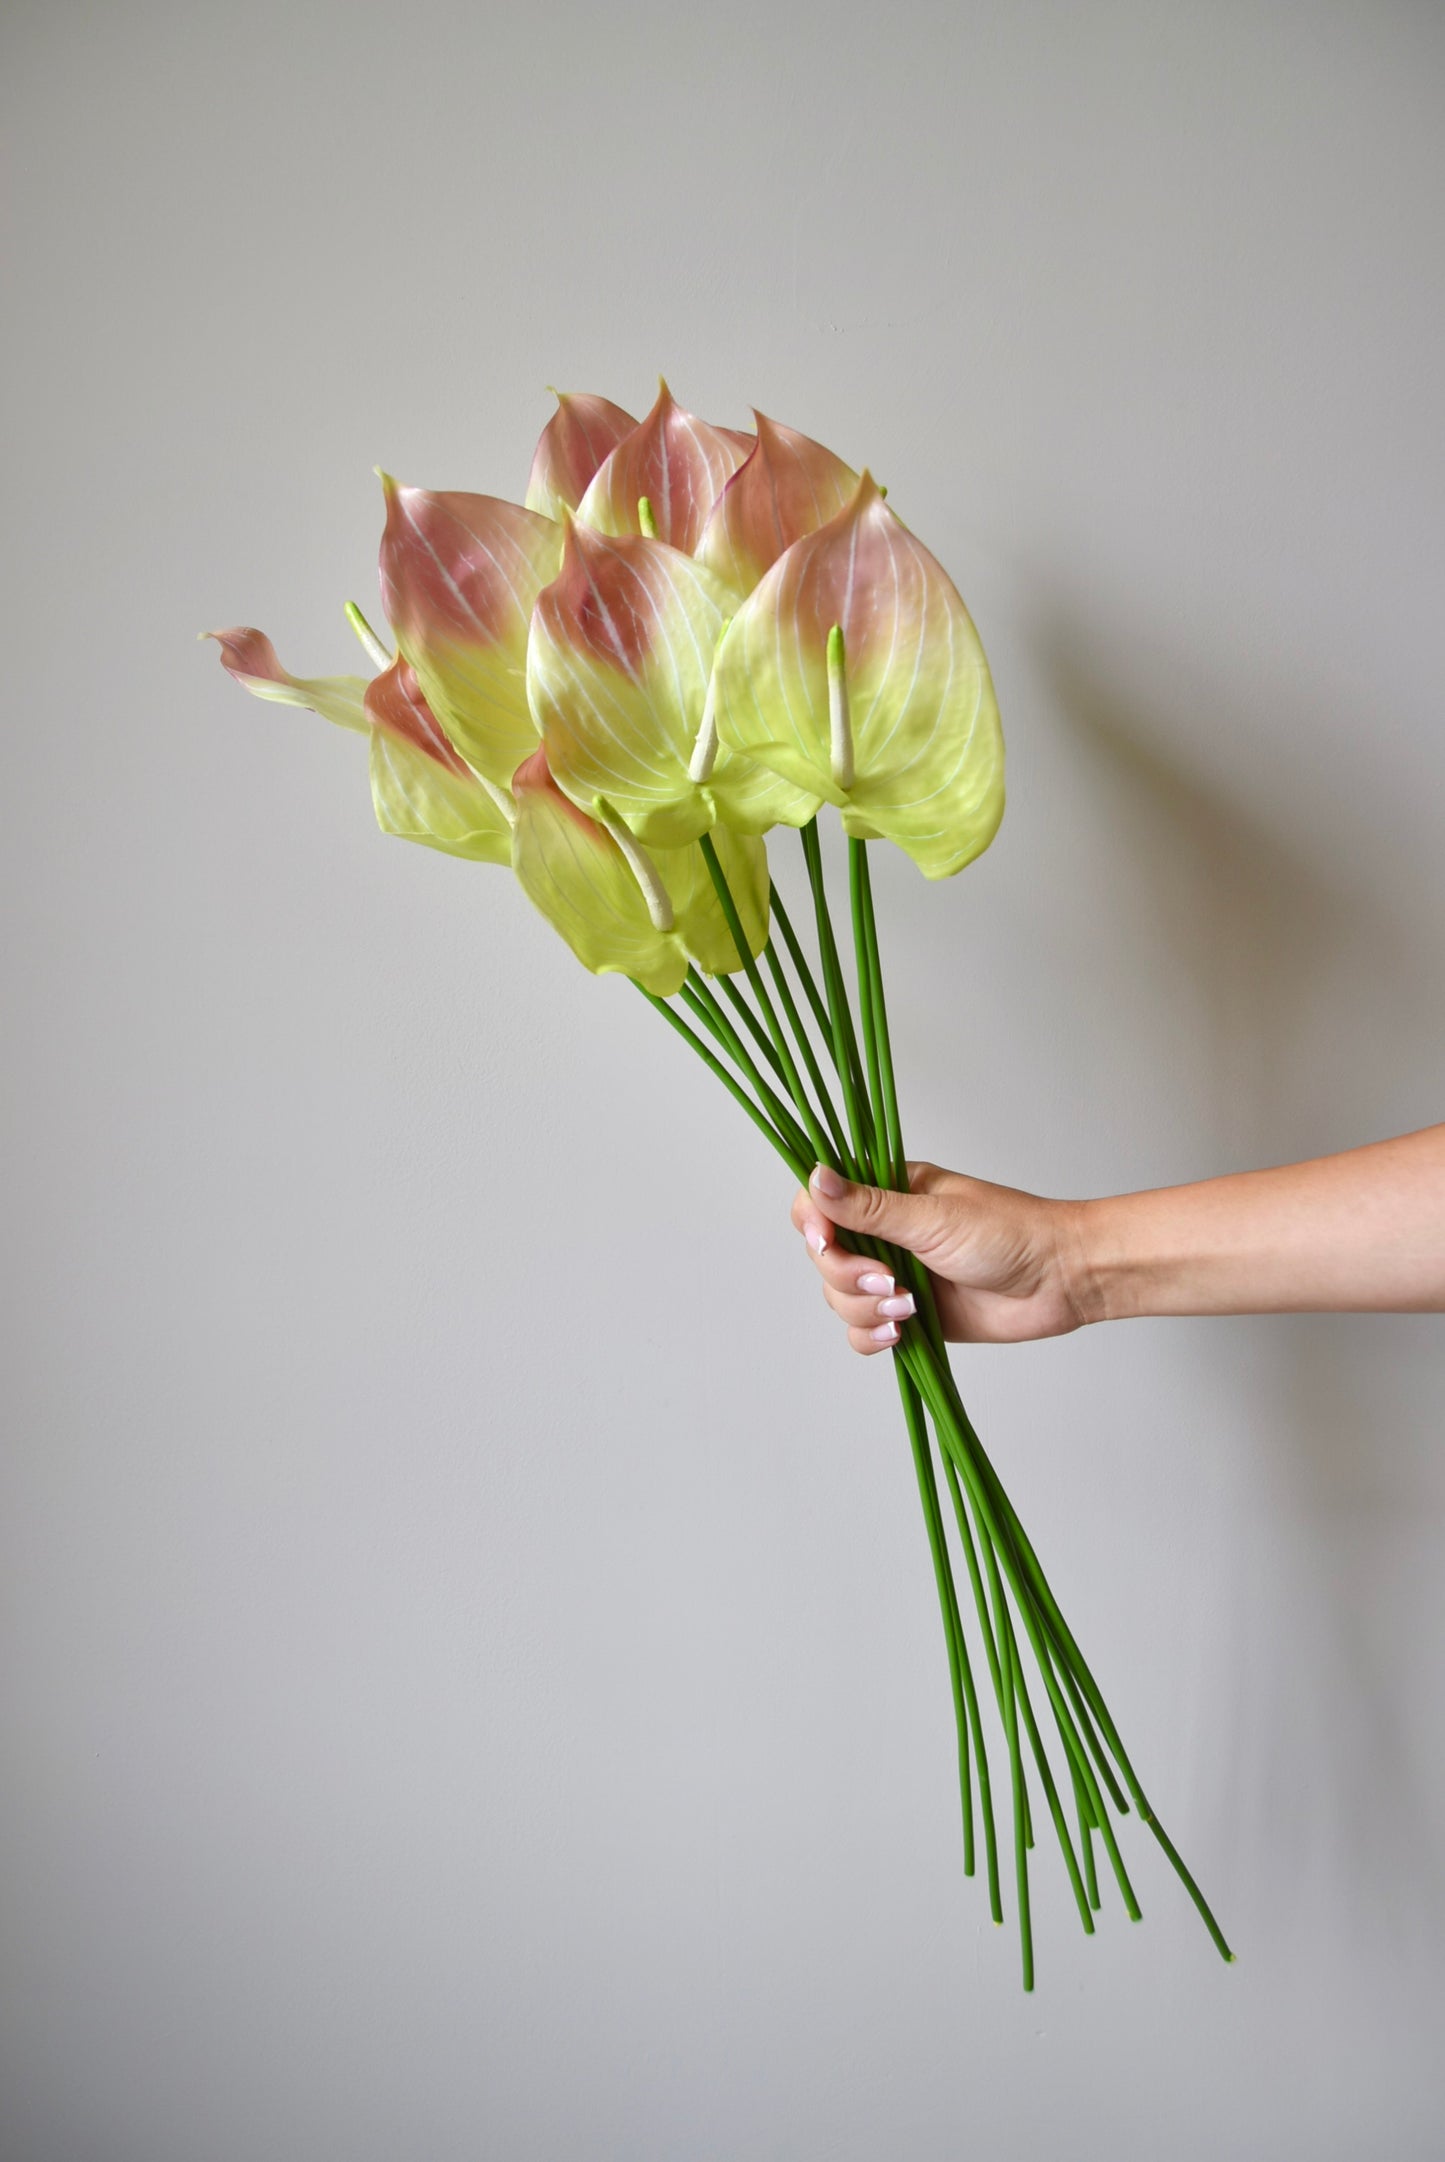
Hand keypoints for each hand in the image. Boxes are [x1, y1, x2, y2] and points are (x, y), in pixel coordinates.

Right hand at [791, 1161, 1090, 1355]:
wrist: (1059, 1280)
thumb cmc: (1010, 1233)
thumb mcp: (933, 1217)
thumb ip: (869, 1207)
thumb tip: (816, 1176)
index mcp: (888, 1194)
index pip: (820, 1203)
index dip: (813, 1224)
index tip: (825, 1241)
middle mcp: (885, 1234)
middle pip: (824, 1258)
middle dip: (848, 1275)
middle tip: (893, 1281)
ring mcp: (895, 1276)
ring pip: (840, 1298)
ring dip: (866, 1309)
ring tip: (911, 1307)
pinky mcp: (908, 1316)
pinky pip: (862, 1332)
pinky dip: (872, 1337)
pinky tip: (901, 1334)